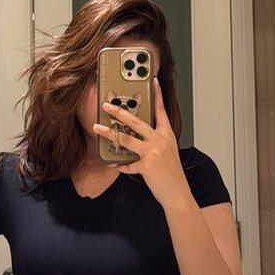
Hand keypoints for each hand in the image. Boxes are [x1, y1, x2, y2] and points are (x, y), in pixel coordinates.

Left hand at [93, 76, 193, 211]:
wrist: (178, 193)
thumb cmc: (171, 173)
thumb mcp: (167, 152)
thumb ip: (154, 142)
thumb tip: (136, 135)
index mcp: (167, 135)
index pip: (161, 111)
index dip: (157, 95)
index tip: (152, 81)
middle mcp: (161, 141)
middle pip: (136, 122)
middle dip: (119, 112)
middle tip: (106, 105)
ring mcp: (153, 153)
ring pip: (126, 139)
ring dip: (109, 133)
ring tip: (97, 128)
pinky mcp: (147, 166)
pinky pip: (127, 164)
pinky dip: (119, 165)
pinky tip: (112, 164)